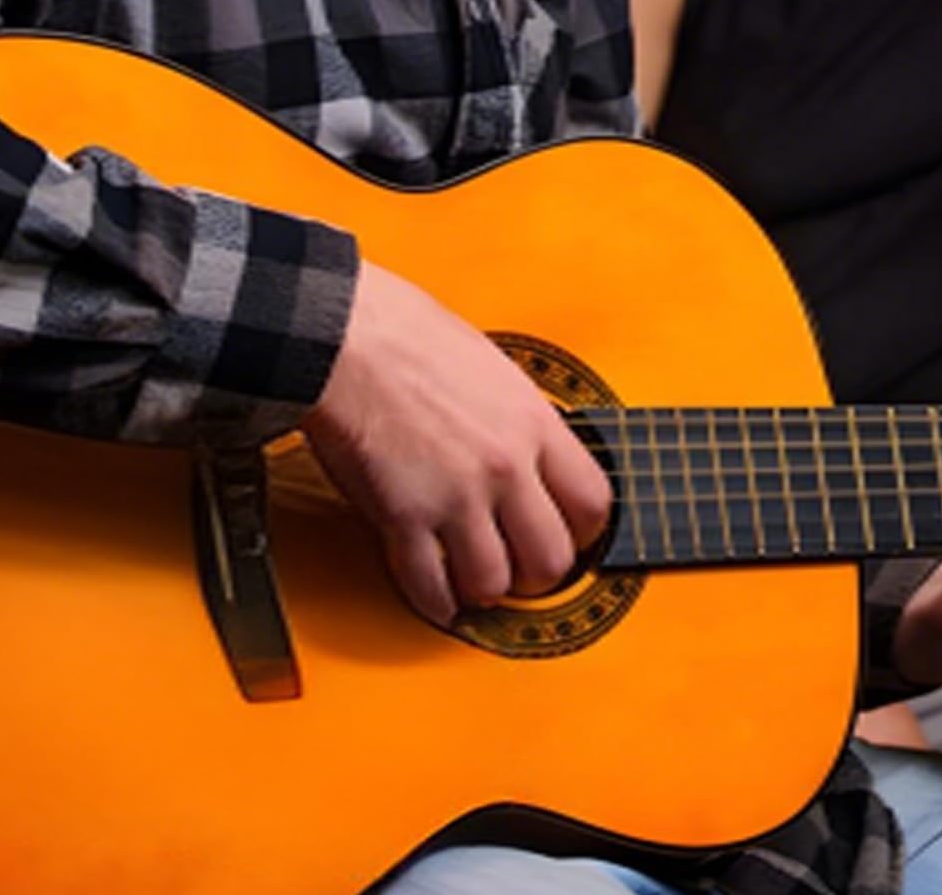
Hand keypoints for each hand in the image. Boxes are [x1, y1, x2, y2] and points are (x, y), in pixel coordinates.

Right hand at [302, 261, 611, 627]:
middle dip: (539, 574)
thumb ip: (523, 422)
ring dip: (484, 588)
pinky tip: (438, 596)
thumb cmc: (413, 339)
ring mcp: (456, 496)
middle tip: (523, 569)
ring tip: (476, 579)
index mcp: (535, 423)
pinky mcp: (403, 518)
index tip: (569, 535)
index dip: (583, 531)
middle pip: (551, 558)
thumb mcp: (498, 371)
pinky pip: (430, 586)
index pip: (593, 503)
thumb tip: (535, 459)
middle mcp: (504, 465)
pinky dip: (436, 602)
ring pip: (493, 582)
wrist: (348, 339)